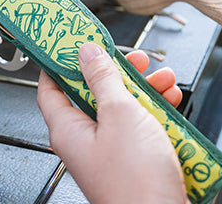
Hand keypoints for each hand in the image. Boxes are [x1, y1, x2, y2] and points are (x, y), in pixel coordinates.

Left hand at [37, 42, 187, 203]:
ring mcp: (109, 151)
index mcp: (68, 129)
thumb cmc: (135, 181)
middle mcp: (84, 140)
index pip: (50, 86)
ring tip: (161, 76)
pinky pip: (138, 127)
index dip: (59, 61)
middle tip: (131, 57)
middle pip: (92, 93)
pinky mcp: (131, 160)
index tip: (71, 41)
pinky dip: (153, 111)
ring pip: (119, 108)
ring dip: (141, 89)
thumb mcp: (119, 113)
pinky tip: (170, 100)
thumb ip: (103, 78)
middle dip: (115, 71)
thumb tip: (86, 52)